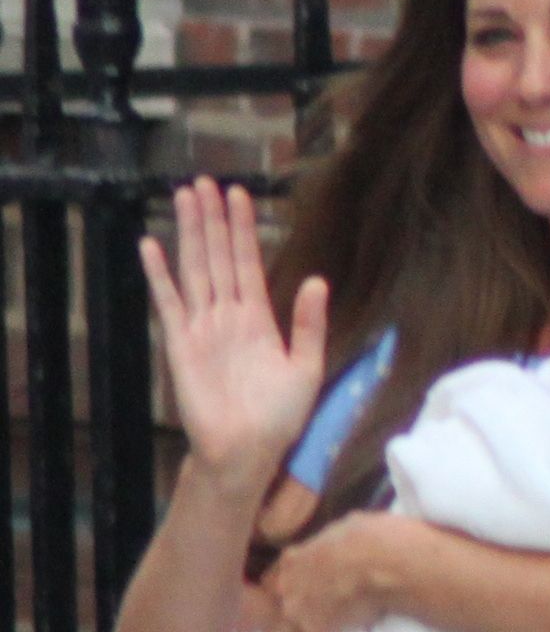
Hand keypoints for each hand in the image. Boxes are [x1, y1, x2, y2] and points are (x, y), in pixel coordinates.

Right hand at [140, 177, 328, 494]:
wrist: (248, 451)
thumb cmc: (280, 416)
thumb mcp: (307, 367)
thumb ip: (309, 324)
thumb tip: (316, 281)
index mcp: (259, 318)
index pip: (249, 262)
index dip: (243, 229)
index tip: (239, 195)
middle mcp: (228, 315)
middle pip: (219, 256)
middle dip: (213, 219)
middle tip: (206, 180)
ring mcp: (202, 327)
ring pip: (195, 269)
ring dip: (190, 233)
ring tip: (184, 197)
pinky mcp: (181, 345)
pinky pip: (168, 303)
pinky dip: (159, 275)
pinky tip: (151, 246)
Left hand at [272, 511, 390, 631]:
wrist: (383, 559)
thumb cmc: (369, 535)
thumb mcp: (342, 529)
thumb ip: (328, 545)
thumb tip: (335, 545)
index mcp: (293, 561)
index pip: (271, 583)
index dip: (273, 595)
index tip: (277, 607)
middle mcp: (285, 590)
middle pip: (259, 619)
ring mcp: (296, 617)